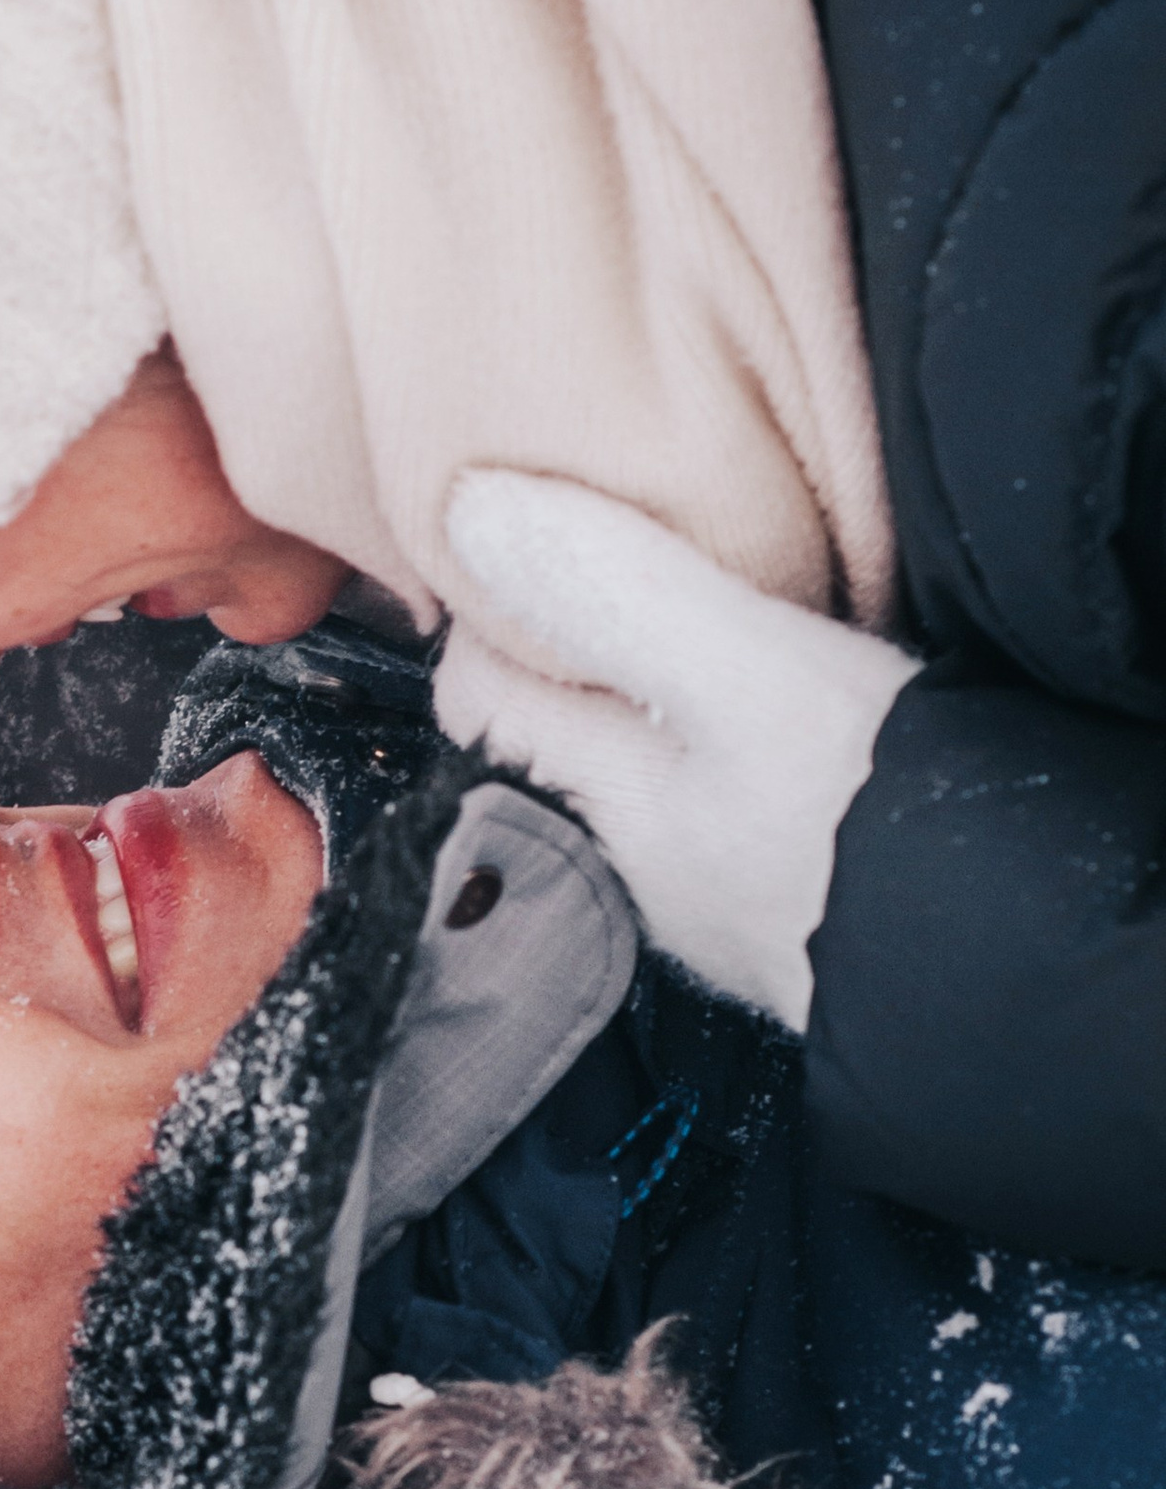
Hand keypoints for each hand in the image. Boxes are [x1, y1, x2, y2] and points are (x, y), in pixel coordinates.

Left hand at [433, 474, 915, 1030]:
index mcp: (593, 803)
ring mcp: (714, 899)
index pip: (475, 695)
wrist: (1013, 974)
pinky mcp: (795, 909)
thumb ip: (620, 593)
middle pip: (551, 740)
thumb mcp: (753, 677)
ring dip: (654, 703)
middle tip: (613, 548)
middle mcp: (632, 865)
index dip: (487, 610)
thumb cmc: (874, 830)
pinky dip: (732, 752)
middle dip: (566, 653)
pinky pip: (726, 812)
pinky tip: (786, 717)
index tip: (530, 528)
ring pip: (640, 780)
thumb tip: (476, 513)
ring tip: (700, 614)